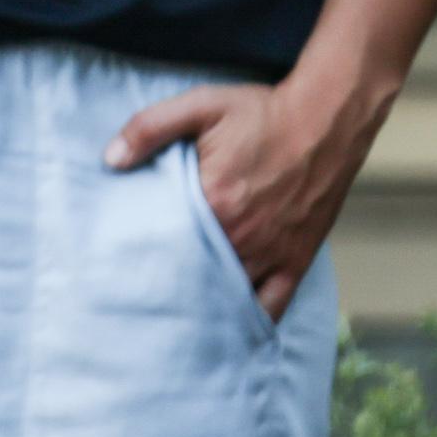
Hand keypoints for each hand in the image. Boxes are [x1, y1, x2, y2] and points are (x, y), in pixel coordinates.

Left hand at [107, 78, 379, 319]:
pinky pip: (272, 305)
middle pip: (194, 276)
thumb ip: (149, 128)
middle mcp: (242, 236)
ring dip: (204, 306)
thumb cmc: (263, 113)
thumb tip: (110, 159)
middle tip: (141, 300)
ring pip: (229, 296)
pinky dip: (250, 320)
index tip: (121, 264)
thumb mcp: (200, 106)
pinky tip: (229, 330)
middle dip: (168, 287)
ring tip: (175, 319)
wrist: (326, 121)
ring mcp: (271, 253)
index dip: (141, 253)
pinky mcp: (296, 261)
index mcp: (214, 202)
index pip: (164, 242)